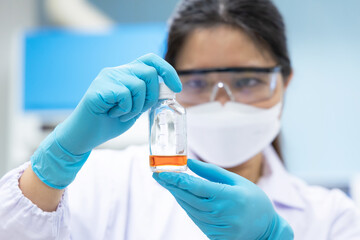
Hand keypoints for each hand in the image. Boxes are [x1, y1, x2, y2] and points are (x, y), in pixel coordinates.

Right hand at [31, 53, 181, 188]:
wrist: (85, 135)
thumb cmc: (110, 122)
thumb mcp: (135, 108)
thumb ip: (147, 97)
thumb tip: (167, 89)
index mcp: (126, 74)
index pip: (151, 60)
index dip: (167, 70)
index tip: (176, 88)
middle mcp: (116, 71)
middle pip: (149, 72)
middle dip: (152, 96)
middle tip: (138, 111)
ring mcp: (107, 78)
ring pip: (138, 85)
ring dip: (136, 107)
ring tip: (121, 114)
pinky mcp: (99, 88)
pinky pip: (124, 95)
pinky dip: (124, 110)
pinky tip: (113, 114)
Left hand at [153, 159, 293, 239]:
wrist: (266, 230)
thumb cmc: (254, 201)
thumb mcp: (237, 181)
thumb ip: (212, 172)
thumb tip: (190, 163)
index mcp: (229, 197)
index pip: (196, 187)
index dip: (177, 179)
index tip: (162, 172)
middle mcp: (221, 213)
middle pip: (188, 198)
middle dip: (171, 185)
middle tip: (157, 175)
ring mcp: (217, 226)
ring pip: (189, 209)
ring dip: (177, 195)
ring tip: (167, 183)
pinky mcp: (214, 235)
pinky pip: (195, 218)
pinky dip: (186, 206)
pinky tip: (180, 196)